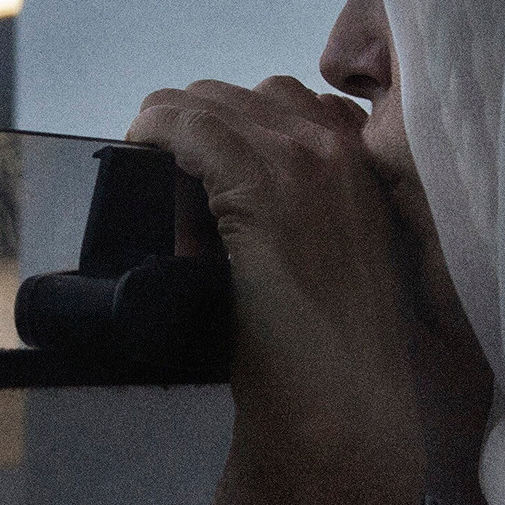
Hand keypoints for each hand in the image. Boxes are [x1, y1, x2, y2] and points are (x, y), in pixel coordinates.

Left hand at [124, 77, 426, 504]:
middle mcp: (343, 148)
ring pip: (210, 101)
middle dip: (198, 127)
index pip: (288, 104)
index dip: (232, 128)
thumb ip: (297, 213)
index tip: (197, 164)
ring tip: (148, 169)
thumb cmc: (333, 353)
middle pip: (245, 95)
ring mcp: (307, 162)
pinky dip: (154, 132)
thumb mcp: (332, 258)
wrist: (343, 409)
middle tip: (165, 174)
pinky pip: (188, 125)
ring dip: (173, 129)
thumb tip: (213, 193)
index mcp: (369, 163)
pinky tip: (135, 152)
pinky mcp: (265, 188)